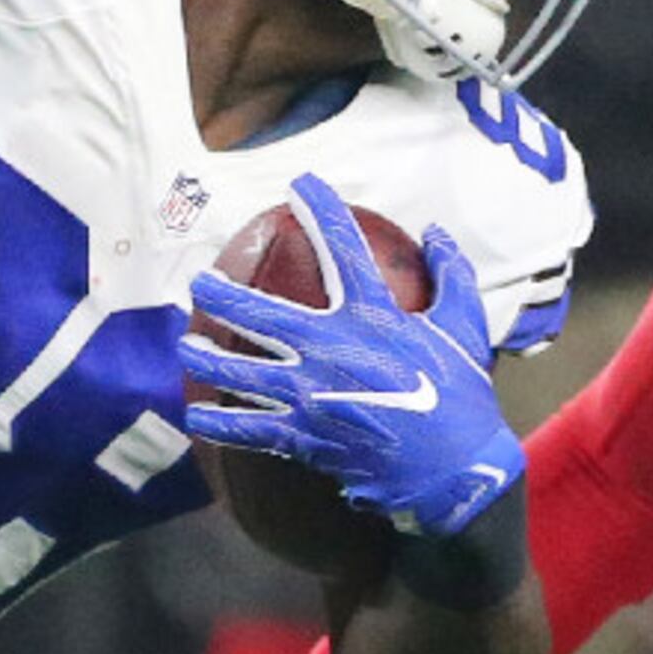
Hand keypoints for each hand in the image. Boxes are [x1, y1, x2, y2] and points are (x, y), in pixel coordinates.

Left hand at [181, 173, 520, 537]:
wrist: (454, 470)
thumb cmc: (461, 394)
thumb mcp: (465, 327)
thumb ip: (452, 273)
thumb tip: (436, 231)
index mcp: (371, 315)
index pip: (342, 247)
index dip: (320, 209)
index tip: (300, 184)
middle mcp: (330, 349)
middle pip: (259, 314)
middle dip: (221, 295)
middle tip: (199, 283)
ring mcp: (310, 395)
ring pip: (239, 372)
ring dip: (205, 358)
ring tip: (187, 346)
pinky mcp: (303, 437)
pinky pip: (249, 428)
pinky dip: (219, 423)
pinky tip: (196, 417)